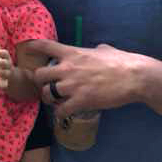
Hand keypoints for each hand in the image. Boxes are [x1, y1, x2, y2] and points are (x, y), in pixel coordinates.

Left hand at [0, 42, 12, 89]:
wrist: (14, 79)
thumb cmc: (3, 65)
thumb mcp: (0, 57)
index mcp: (7, 59)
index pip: (5, 53)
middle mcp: (9, 67)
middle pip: (5, 63)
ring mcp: (8, 76)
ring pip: (5, 73)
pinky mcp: (6, 84)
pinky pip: (4, 85)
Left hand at [29, 39, 151, 116]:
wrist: (133, 76)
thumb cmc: (121, 60)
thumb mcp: (104, 49)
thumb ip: (95, 50)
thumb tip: (98, 50)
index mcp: (72, 53)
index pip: (45, 46)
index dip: (33, 47)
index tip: (27, 49)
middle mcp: (67, 68)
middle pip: (39, 75)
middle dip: (40, 81)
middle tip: (46, 85)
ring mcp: (73, 86)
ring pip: (47, 94)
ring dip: (48, 99)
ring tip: (54, 101)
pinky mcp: (80, 101)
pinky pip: (61, 110)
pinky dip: (60, 114)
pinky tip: (64, 114)